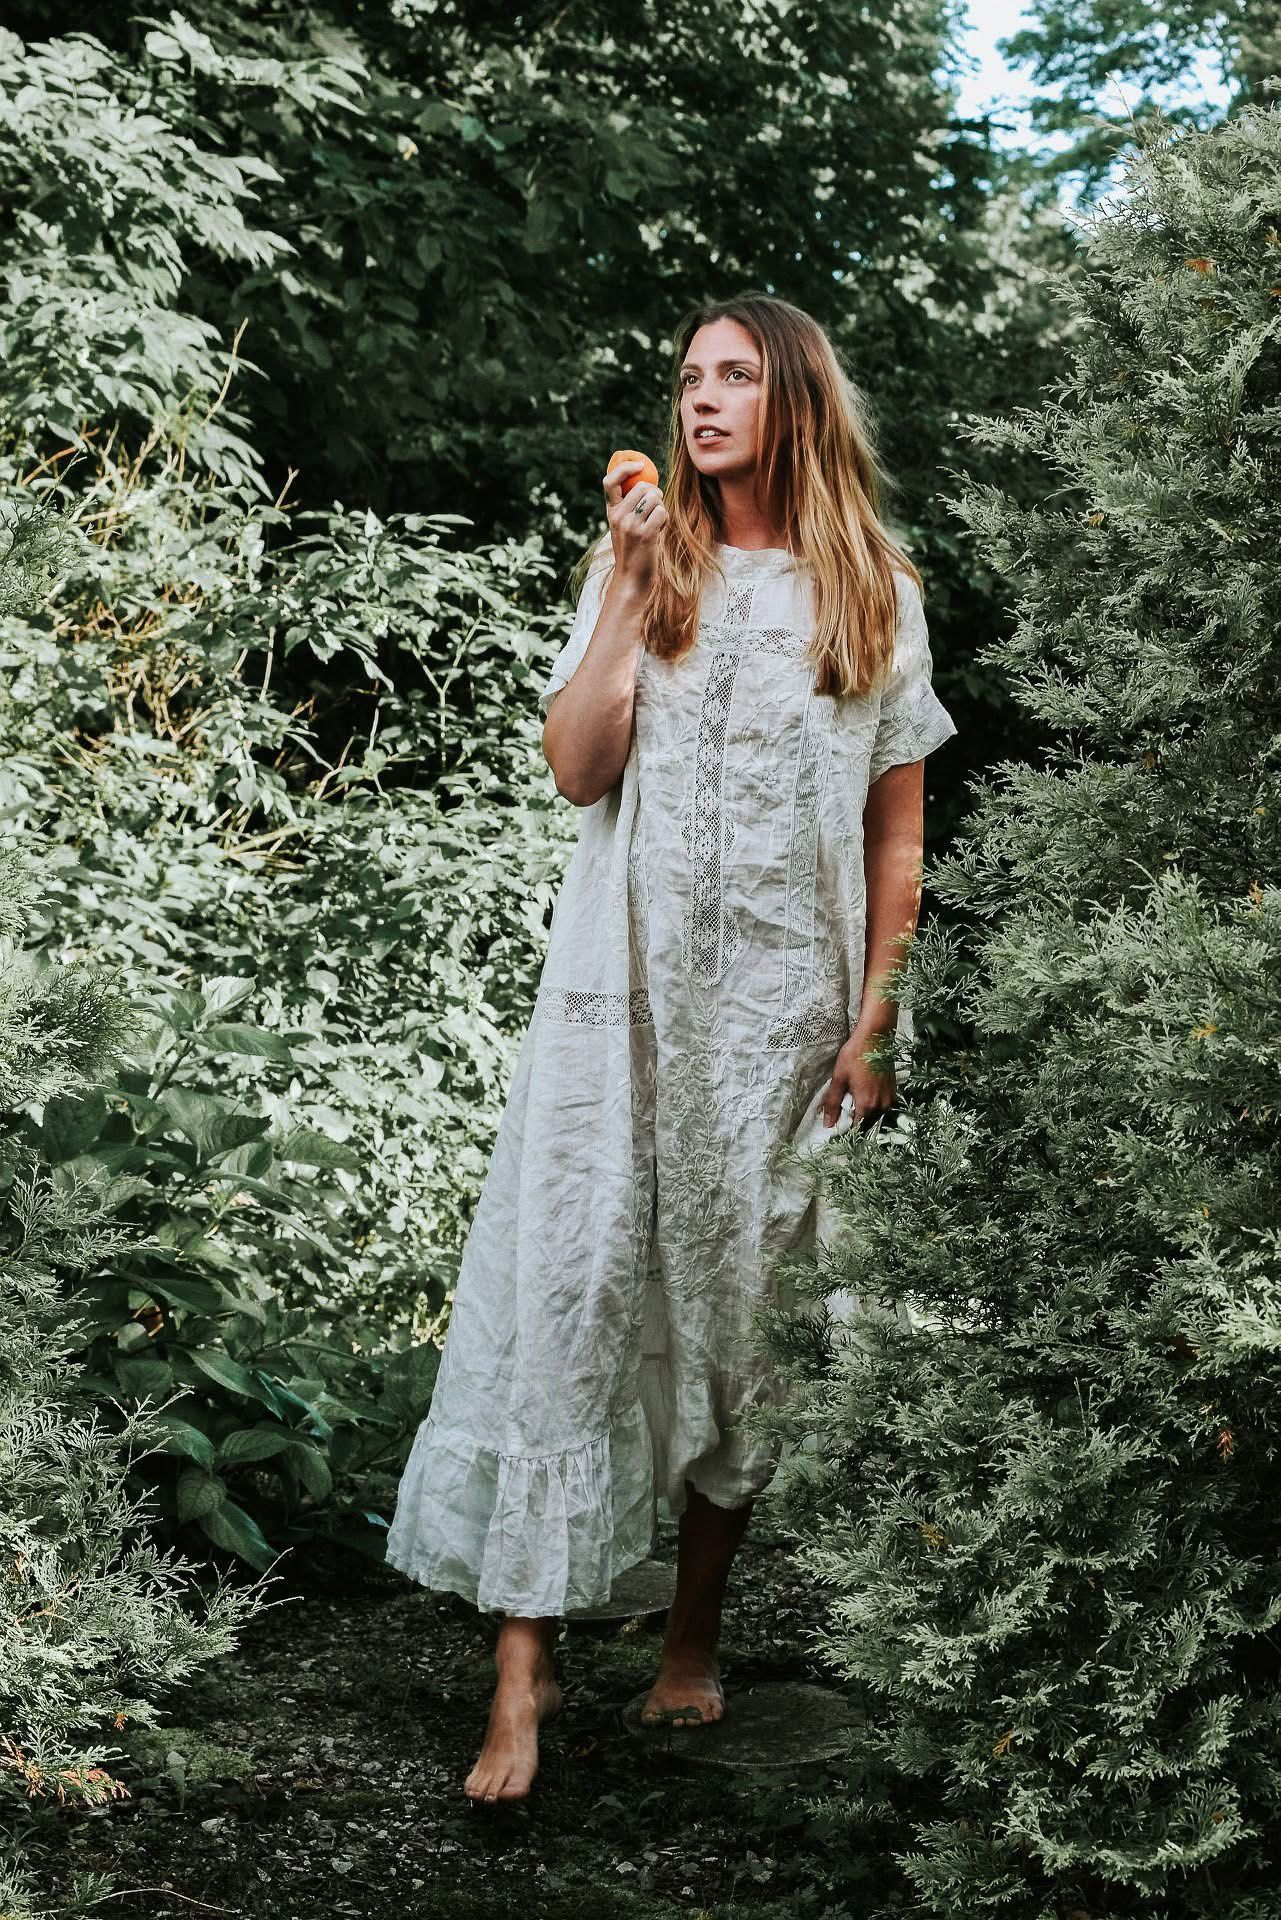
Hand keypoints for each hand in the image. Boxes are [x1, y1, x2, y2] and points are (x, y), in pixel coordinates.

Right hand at [603, 458, 666, 591]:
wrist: (631, 580)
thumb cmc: (633, 552)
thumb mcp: (624, 527)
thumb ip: (630, 507)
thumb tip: (649, 484)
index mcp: (611, 512)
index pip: (610, 480)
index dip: (625, 467)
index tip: (639, 465)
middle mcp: (618, 516)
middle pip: (644, 487)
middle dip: (655, 494)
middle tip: (654, 511)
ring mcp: (630, 525)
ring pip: (655, 498)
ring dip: (661, 509)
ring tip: (655, 524)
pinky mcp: (645, 534)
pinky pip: (662, 512)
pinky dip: (665, 520)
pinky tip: (659, 531)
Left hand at [820, 1023, 896, 1129]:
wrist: (876, 1037)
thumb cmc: (856, 1055)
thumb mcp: (839, 1079)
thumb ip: (833, 1103)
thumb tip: (828, 1124)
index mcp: (867, 1104)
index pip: (857, 1129)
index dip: (846, 1131)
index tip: (837, 1130)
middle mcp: (881, 1105)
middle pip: (867, 1123)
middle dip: (855, 1123)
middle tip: (842, 1116)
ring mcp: (889, 1098)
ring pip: (875, 1115)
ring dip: (864, 1113)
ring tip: (852, 1104)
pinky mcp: (893, 1090)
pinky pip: (881, 1105)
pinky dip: (872, 1105)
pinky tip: (863, 1094)